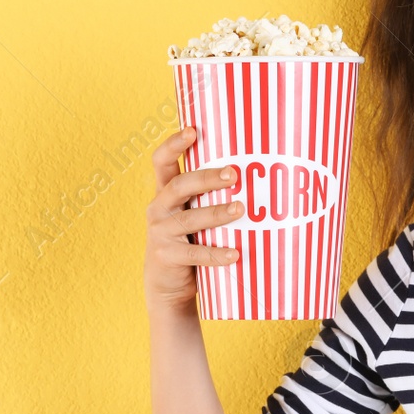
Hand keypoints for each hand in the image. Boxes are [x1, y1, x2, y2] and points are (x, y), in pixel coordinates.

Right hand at [144, 127, 243, 314]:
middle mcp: (159, 208)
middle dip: (206, 178)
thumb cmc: (188, 239)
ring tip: (241, 209)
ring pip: (190, 219)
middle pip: (180, 185)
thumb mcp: (190, 213)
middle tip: (233, 174)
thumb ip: (207, 196)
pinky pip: (195, 253)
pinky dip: (216, 253)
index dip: (174, 144)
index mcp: (164, 193)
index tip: (192, 130)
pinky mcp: (168, 257)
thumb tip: (254, 173)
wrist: (166, 283)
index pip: (161, 161)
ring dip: (217, 213)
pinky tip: (234, 253)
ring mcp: (161, 233)